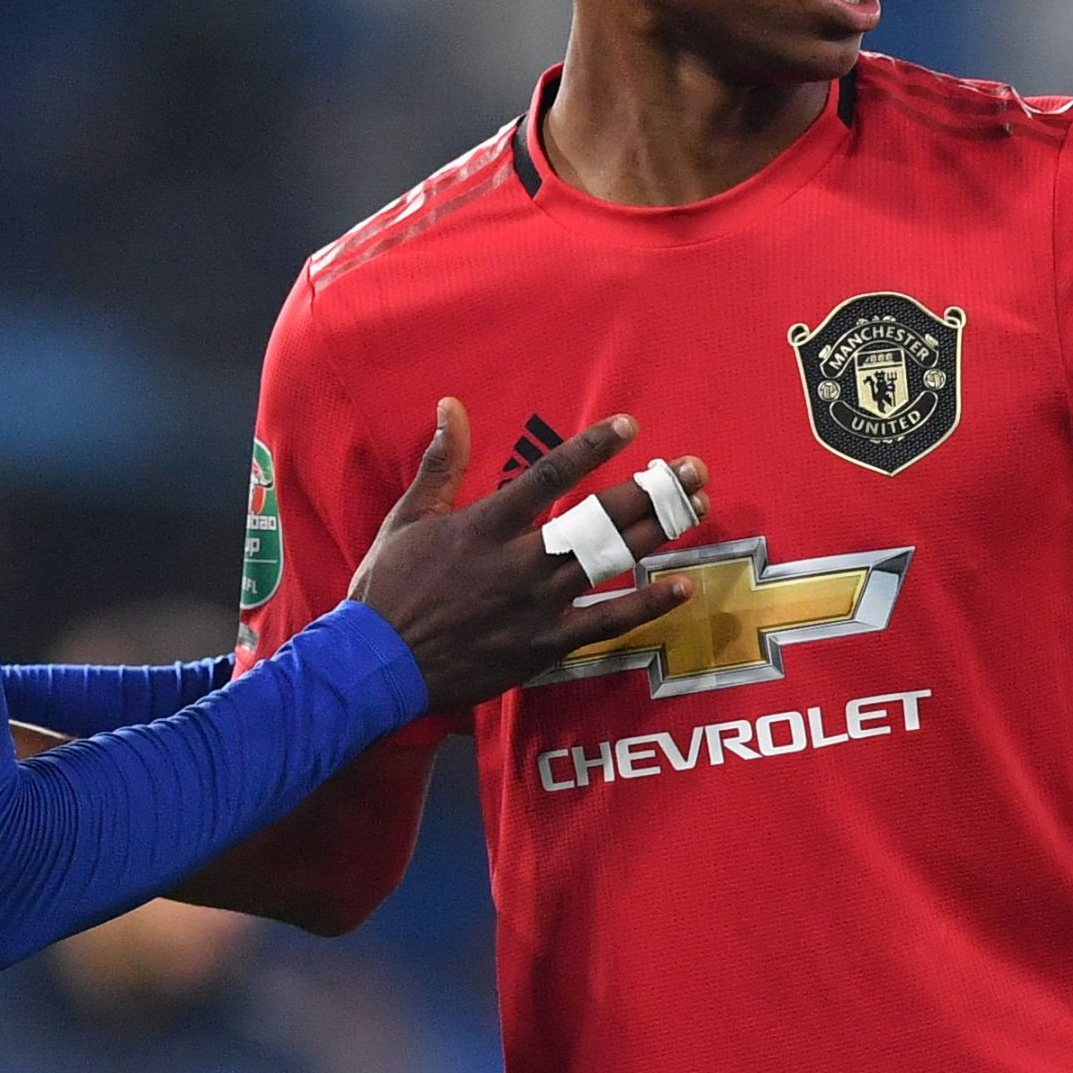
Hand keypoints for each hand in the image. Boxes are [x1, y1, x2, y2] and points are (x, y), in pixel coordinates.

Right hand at [349, 398, 703, 714]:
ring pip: (610, 563)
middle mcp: (519, 561)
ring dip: (658, 533)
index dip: (593, 448)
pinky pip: (606, 623)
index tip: (630, 427)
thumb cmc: (387, 589)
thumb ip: (440, 463)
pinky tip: (680, 586)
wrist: (376, 666)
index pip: (551, 475)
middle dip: (650, 490)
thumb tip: (450, 406)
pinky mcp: (543, 645)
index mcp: (485, 524)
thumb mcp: (407, 518)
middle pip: (599, 518)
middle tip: (692, 470)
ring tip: (697, 509)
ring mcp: (536, 606)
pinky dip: (645, 605)